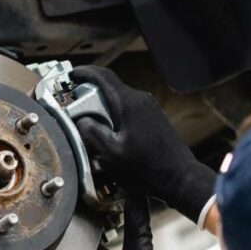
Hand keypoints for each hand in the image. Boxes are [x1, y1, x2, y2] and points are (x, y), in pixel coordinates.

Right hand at [71, 65, 215, 223]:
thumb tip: (83, 120)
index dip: (85, 72)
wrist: (179, 177)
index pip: (104, 77)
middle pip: (111, 88)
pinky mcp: (154, 118)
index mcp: (129, 103)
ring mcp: (150, 108)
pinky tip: (109, 132)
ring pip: (119, 99)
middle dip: (90, 94)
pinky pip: (129, 109)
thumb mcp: (111, 153)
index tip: (72, 74)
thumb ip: (93, 133)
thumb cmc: (146, 167)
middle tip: (75, 104)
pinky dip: (115, 114)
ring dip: (103, 106)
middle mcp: (141, 99)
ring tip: (89, 122)